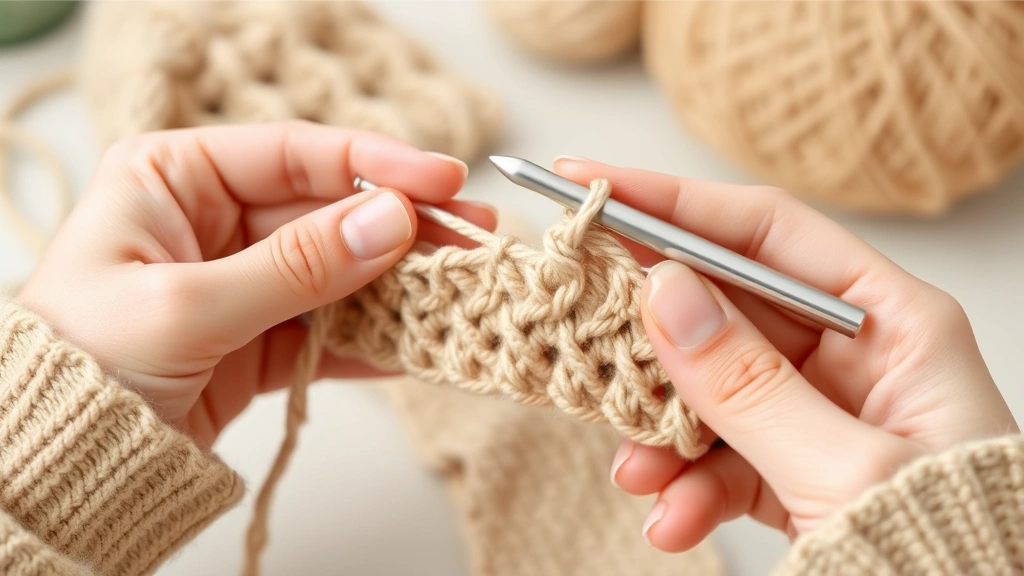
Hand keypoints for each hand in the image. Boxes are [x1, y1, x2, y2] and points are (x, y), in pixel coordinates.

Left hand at [16, 121, 495, 447]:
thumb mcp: (187, 306)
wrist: (58, 464)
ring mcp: (244, 282)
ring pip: (341, 271)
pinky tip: (420, 339)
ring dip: (400, 281)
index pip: (293, 154)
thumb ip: (295, 266)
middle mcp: (213, 221)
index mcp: (174, 179)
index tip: (441, 178)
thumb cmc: (79, 368)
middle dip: (402, 226)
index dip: (374, 164)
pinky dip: (375, 339)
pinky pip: (331, 329)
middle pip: (329, 212)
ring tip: (461, 283)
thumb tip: (390, 223)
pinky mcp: (262, 339)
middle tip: (471, 233)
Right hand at [553, 157, 1017, 550]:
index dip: (674, 204)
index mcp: (895, 323)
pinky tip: (671, 518)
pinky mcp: (795, 469)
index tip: (593, 187)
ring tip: (637, 472)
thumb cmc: (950, 556)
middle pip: (725, 309)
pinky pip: (721, 455)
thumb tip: (664, 295)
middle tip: (583, 326)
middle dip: (653, 337)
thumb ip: (748, 384)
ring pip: (710, 388)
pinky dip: (686, 486)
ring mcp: (820, 414)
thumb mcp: (847, 469)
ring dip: (662, 431)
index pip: (767, 232)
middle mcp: (854, 357)